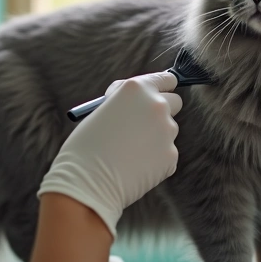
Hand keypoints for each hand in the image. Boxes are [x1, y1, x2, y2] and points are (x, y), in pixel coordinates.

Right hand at [37, 72, 181, 237]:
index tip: (157, 95)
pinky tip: (133, 167)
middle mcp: (157, 106)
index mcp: (136, 89)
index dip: (161, 87)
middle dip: (162, 110)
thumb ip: (125, 102)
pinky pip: (165, 154)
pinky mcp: (171, 156)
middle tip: (143, 124)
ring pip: (167, 131)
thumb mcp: (101, 110)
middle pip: (175, 102)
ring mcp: (167, 131)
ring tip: (128, 152)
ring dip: (155, 137)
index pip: (165, 79)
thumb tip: (136, 104)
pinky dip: (154, 159)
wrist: (88, 182)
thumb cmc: (85, 146)